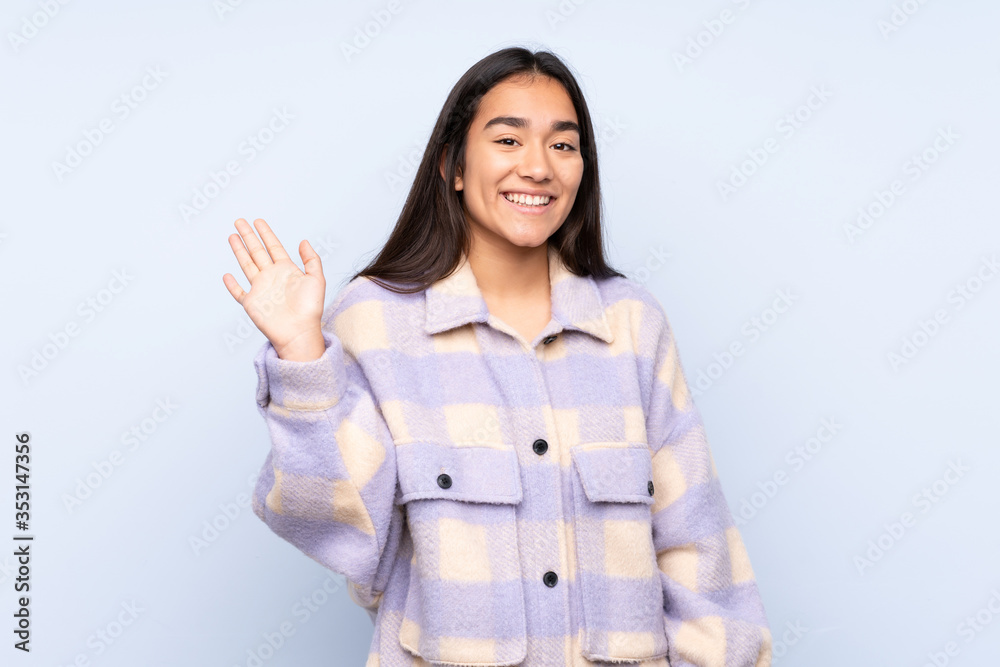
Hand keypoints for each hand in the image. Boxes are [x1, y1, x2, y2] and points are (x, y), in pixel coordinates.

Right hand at [223, 218, 326, 360]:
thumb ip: (311, 260)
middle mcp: (272, 277)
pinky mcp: (252, 303)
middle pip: (257, 252)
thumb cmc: (310, 308)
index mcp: (286, 270)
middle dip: (248, 236)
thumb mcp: (316, 279)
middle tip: (240, 221)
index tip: (258, 221)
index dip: (266, 234)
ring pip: (246, 265)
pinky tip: (227, 275)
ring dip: (239, 251)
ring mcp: (261, 289)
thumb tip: (303, 241)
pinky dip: (232, 285)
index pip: (273, 247)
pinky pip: (239, 292)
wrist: (300, 331)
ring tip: (232, 236)